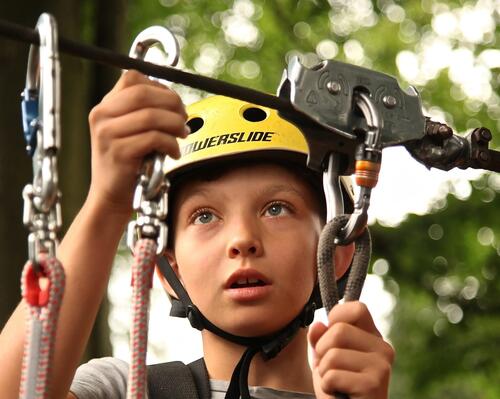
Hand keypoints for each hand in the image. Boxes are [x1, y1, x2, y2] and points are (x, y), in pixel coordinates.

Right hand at [87, 70, 187, 215]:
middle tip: (184, 118)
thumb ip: (143, 113)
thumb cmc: (127, 165)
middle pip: (144, 93)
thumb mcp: (128, 132)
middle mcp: (101, 116)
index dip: (160, 87)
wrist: (110, 197)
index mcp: (104, 107)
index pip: (133, 78)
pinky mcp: (118, 152)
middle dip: (172, 103)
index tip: (174, 103)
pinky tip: (173, 153)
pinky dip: (171, 144)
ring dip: (175, 124)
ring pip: (152, 115)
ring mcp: (108, 134)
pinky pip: (154, 138)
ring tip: (182, 135)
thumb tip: (176, 102)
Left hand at [308, 301, 393, 398]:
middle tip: (331, 369)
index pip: (358, 308)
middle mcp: (383, 348)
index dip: (337, 317)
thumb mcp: (325, 358)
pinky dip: (327, 386)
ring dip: (324, 372)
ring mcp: (382, 366)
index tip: (330, 336)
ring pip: (333, 353)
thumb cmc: (338, 387)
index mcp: (373, 337)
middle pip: (339, 330)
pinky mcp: (374, 384)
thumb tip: (318, 325)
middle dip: (323, 351)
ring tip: (336, 383)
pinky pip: (333, 375)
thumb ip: (319, 339)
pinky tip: (339, 394)